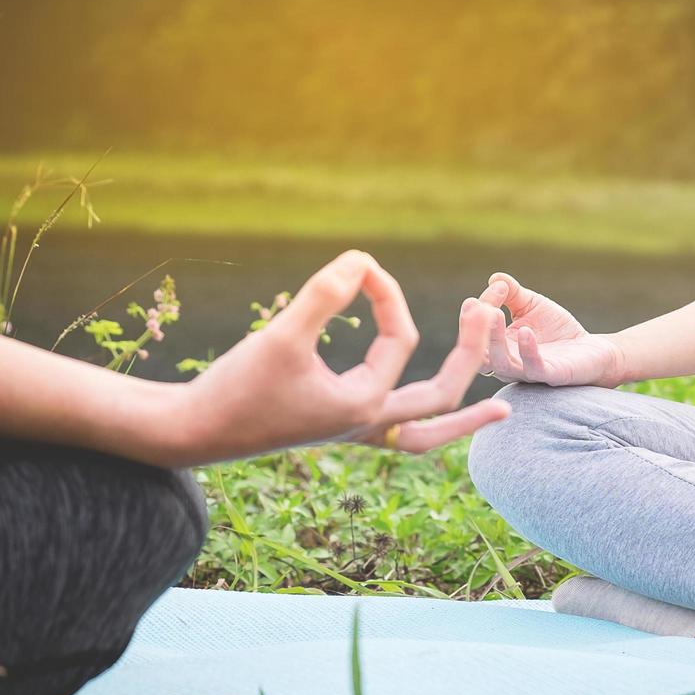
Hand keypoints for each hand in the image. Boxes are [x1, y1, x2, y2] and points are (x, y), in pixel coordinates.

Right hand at [163, 251, 508, 466]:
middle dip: (471, 355)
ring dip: (463, 418)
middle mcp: (367, 424)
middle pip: (442, 398)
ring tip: (502, 410)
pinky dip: (423, 424)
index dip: (385, 293)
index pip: (400, 337)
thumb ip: (323, 296)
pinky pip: (395, 434)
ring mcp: (353, 433)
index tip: (358, 264)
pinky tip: (424, 409)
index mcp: (364, 406)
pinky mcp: (333, 429)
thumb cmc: (235, 387)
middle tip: (489, 313)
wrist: (192, 432)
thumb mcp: (282, 336)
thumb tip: (361, 259)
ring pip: (426, 435)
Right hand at [469, 272, 625, 386]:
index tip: (497, 286)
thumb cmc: (556, 329)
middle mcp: (507, 364)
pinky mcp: (551, 376)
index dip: (481, 308)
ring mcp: (527, 372)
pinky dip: (528, 351)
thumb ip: (513, 294)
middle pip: (480, 353)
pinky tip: (526, 331)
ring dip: (495, 339)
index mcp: (498, 347)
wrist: (591, 348)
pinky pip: (534, 368)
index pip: (479, 331)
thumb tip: (495, 278)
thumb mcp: (532, 306)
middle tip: (475, 306)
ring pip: (502, 364)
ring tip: (494, 315)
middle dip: (474, 330)